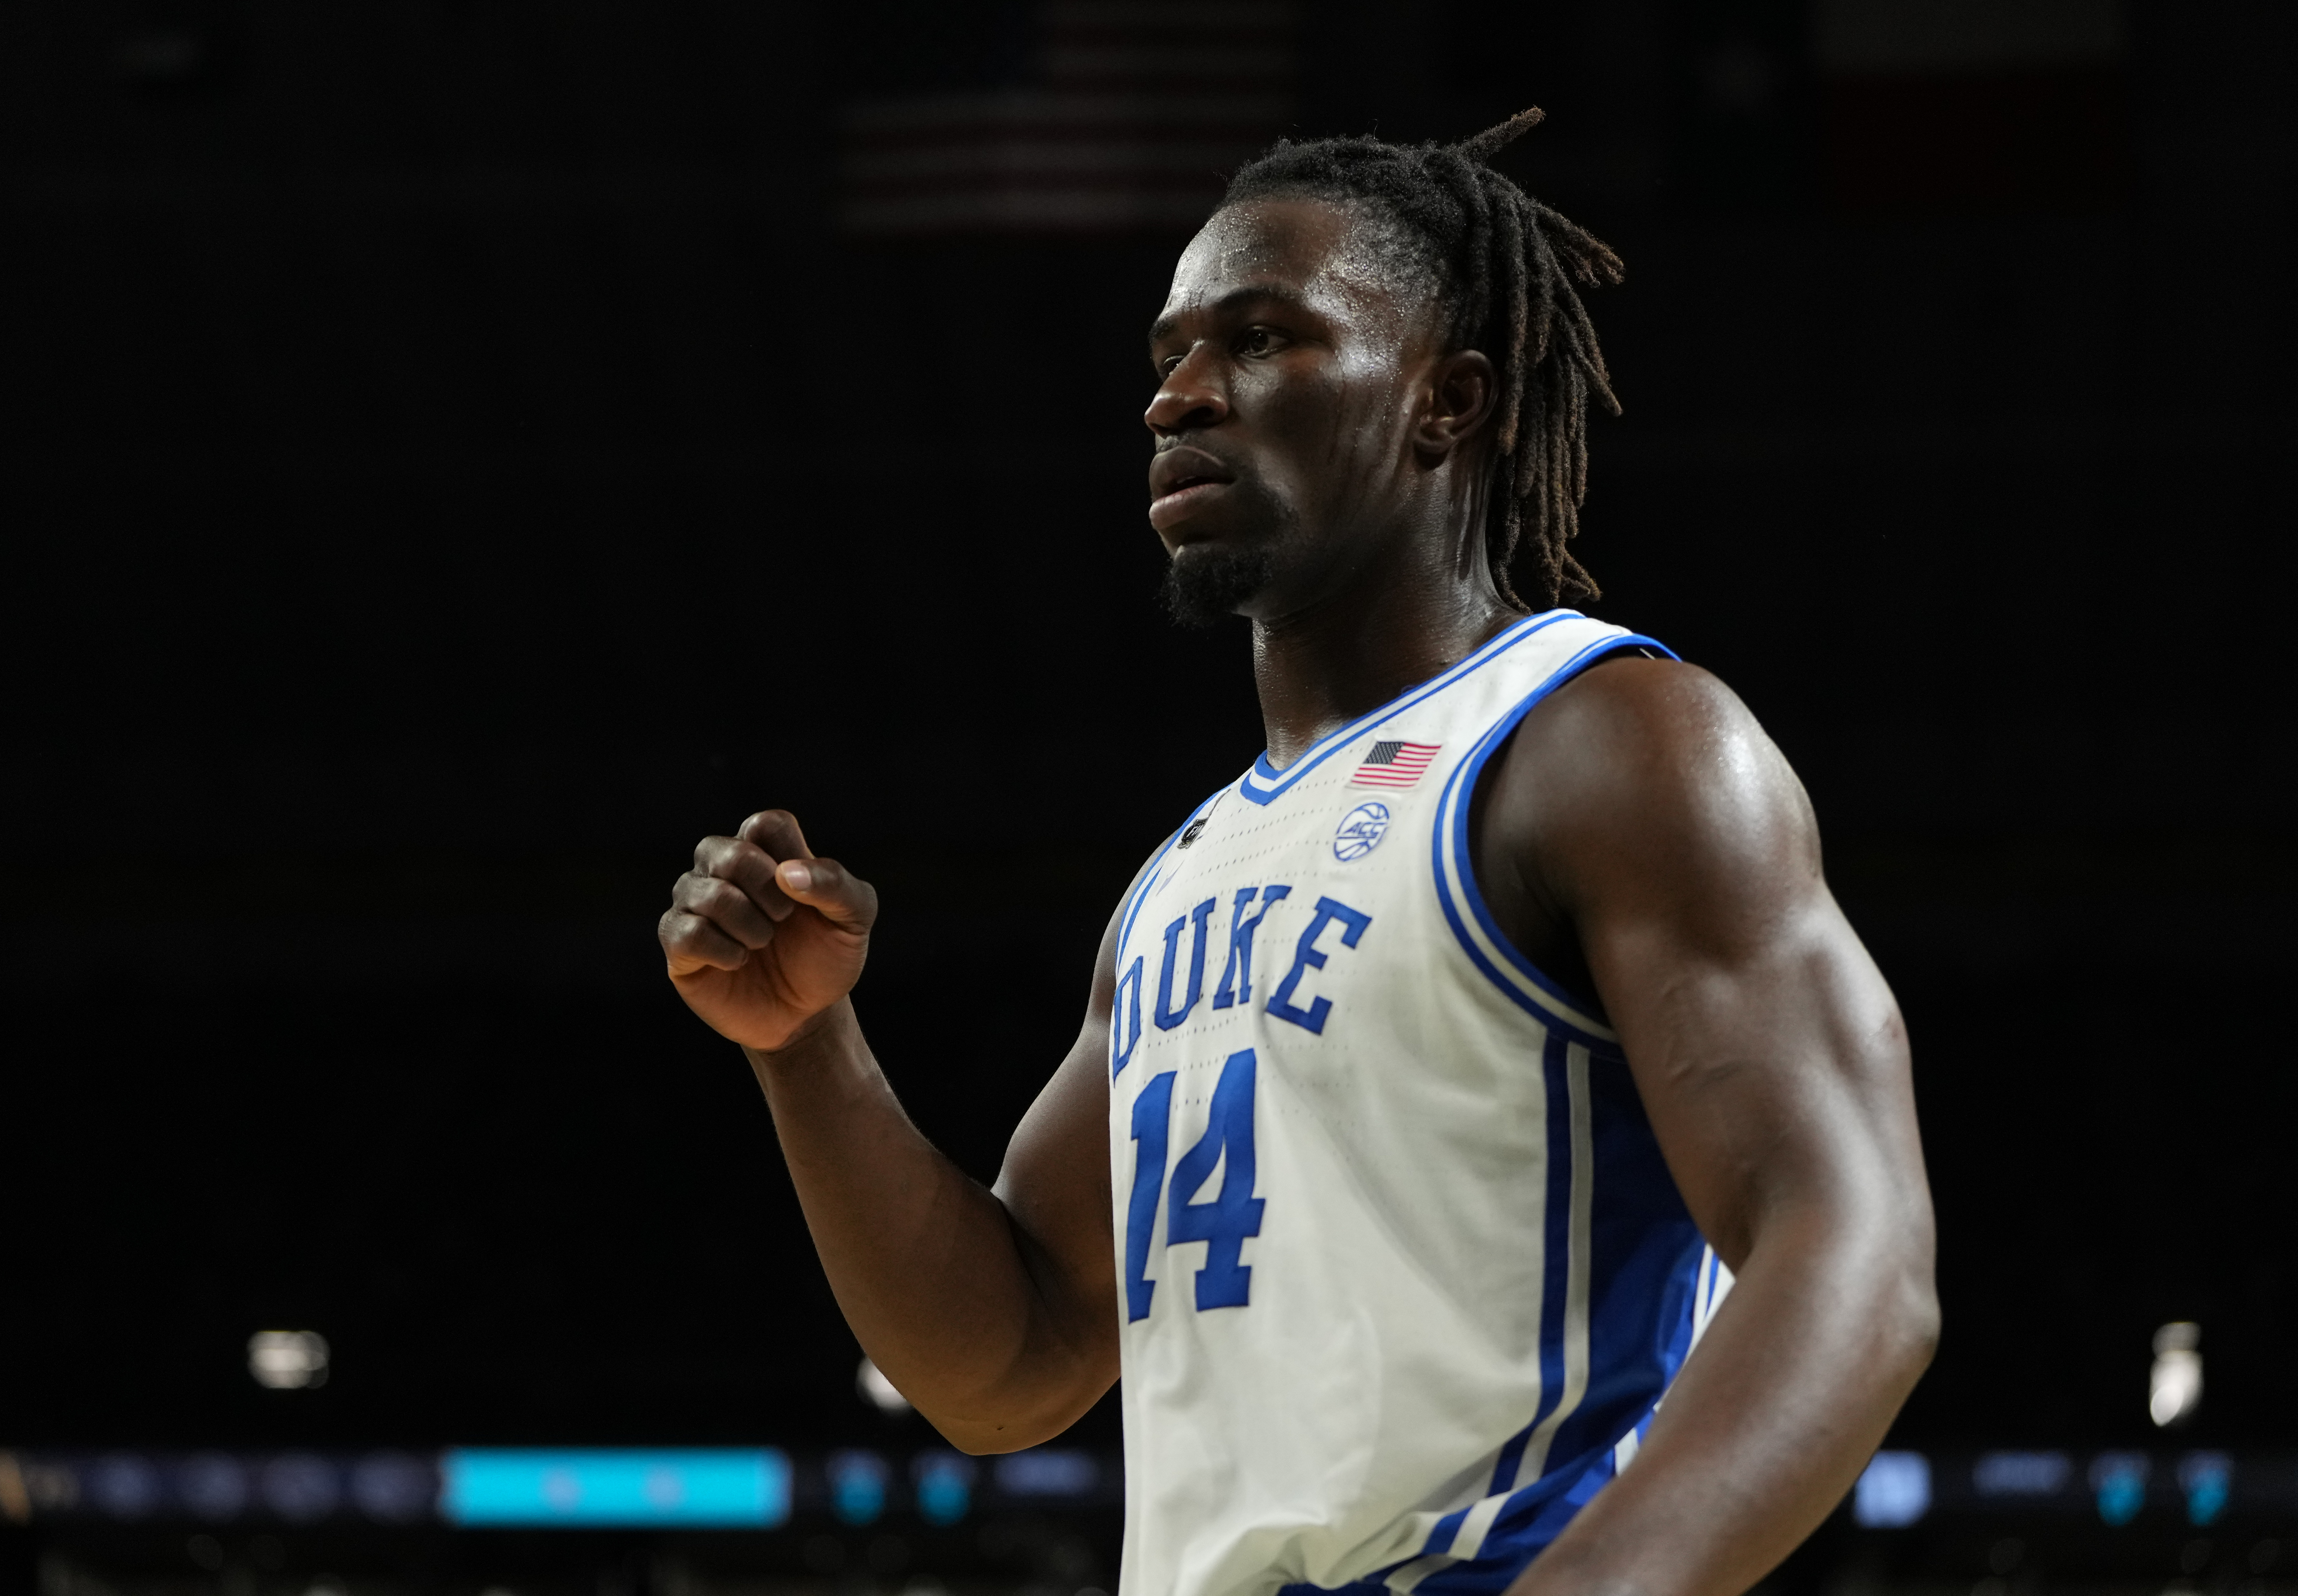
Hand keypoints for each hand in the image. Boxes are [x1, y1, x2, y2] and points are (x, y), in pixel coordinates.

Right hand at [658, 810, 877, 1051]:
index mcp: (766, 852)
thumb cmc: (826, 956)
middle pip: (727, 851)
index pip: (765, 824)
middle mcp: (722, 869)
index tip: (804, 894)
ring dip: (748, 925)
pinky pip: (685, 932)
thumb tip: (787, 873)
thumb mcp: (854, 919)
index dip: (789, 859)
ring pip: (704, 892)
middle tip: (784, 919)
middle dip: (765, 892)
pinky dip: (722, 951)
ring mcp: (695, 904)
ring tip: (762, 944)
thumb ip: (835, 885)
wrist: (807, 1013)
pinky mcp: (677, 942)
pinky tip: (738, 962)